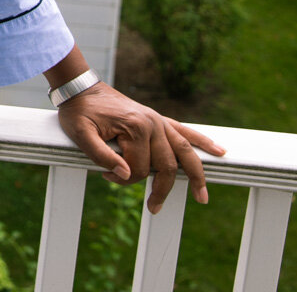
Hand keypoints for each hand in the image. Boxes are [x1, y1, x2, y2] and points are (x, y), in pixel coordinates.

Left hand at [56, 83, 225, 213]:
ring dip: (196, 175)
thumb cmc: (79, 111)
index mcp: (136, 127)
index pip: (140, 168)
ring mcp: (158, 120)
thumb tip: (127, 174)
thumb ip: (101, 155)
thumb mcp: (80, 133)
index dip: (123, 179)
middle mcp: (153, 123)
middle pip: (166, 166)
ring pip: (185, 152)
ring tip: (202, 197)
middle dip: (160, 190)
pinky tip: (218, 151)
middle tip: (153, 209)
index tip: (105, 176)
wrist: (81, 87)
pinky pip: (185, 131)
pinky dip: (202, 141)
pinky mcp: (158, 119)